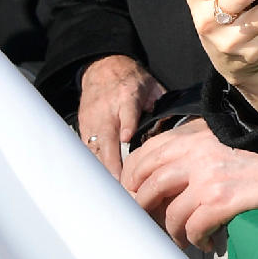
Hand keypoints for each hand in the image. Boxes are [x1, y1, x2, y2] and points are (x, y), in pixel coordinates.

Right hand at [77, 55, 162, 176]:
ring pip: (95, 148)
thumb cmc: (130, 79)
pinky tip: (101, 181)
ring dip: (102, 169)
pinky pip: (88, 150)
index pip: (127, 112)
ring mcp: (93, 120)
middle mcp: (107, 110)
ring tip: (112, 190)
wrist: (102, 67)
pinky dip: (94, 165)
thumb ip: (161, 104)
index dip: (127, 125)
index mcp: (127, 97)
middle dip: (112, 162)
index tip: (127, 139)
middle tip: (121, 184)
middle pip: (107, 138)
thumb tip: (173, 124)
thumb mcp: (151, 85)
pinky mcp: (84, 127)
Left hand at [123, 117, 257, 251]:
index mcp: (193, 136)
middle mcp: (197, 154)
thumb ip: (191, 148)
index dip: (132, 177)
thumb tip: (158, 175)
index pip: (146, 154)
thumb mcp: (219, 140)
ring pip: (170, 212)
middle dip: (144, 207)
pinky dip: (194, 239)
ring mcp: (208, 178)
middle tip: (149, 221)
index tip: (133, 193)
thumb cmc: (256, 156)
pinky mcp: (222, 201)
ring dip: (171, 230)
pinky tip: (204, 241)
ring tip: (179, 238)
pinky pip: (193, 227)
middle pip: (150, 183)